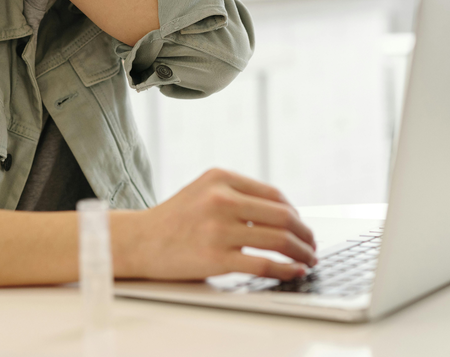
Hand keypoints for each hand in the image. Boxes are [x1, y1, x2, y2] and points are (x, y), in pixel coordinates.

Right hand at [130, 168, 316, 280]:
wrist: (137, 242)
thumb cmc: (173, 220)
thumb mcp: (203, 191)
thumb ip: (236, 195)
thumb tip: (284, 214)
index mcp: (221, 178)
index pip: (274, 195)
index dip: (296, 214)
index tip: (303, 227)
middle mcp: (221, 199)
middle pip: (283, 216)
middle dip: (305, 234)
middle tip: (312, 245)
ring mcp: (218, 228)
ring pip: (278, 239)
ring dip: (301, 252)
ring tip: (307, 260)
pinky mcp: (215, 257)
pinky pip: (263, 264)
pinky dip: (285, 269)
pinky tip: (293, 271)